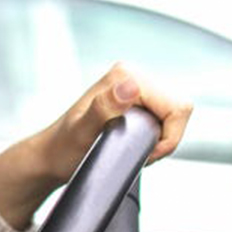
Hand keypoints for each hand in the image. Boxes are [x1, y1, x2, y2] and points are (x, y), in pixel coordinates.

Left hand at [0, 63, 193, 229]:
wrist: (53, 156)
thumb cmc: (64, 147)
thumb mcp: (83, 132)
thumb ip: (104, 108)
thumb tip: (130, 87)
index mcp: (125, 75)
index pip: (177, 107)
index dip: (168, 137)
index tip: (143, 150)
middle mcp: (131, 75)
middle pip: (179, 109)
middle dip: (165, 136)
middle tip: (135, 149)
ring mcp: (134, 87)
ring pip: (175, 114)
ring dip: (160, 137)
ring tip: (132, 146)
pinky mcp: (136, 100)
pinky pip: (166, 118)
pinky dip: (156, 136)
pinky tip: (133, 141)